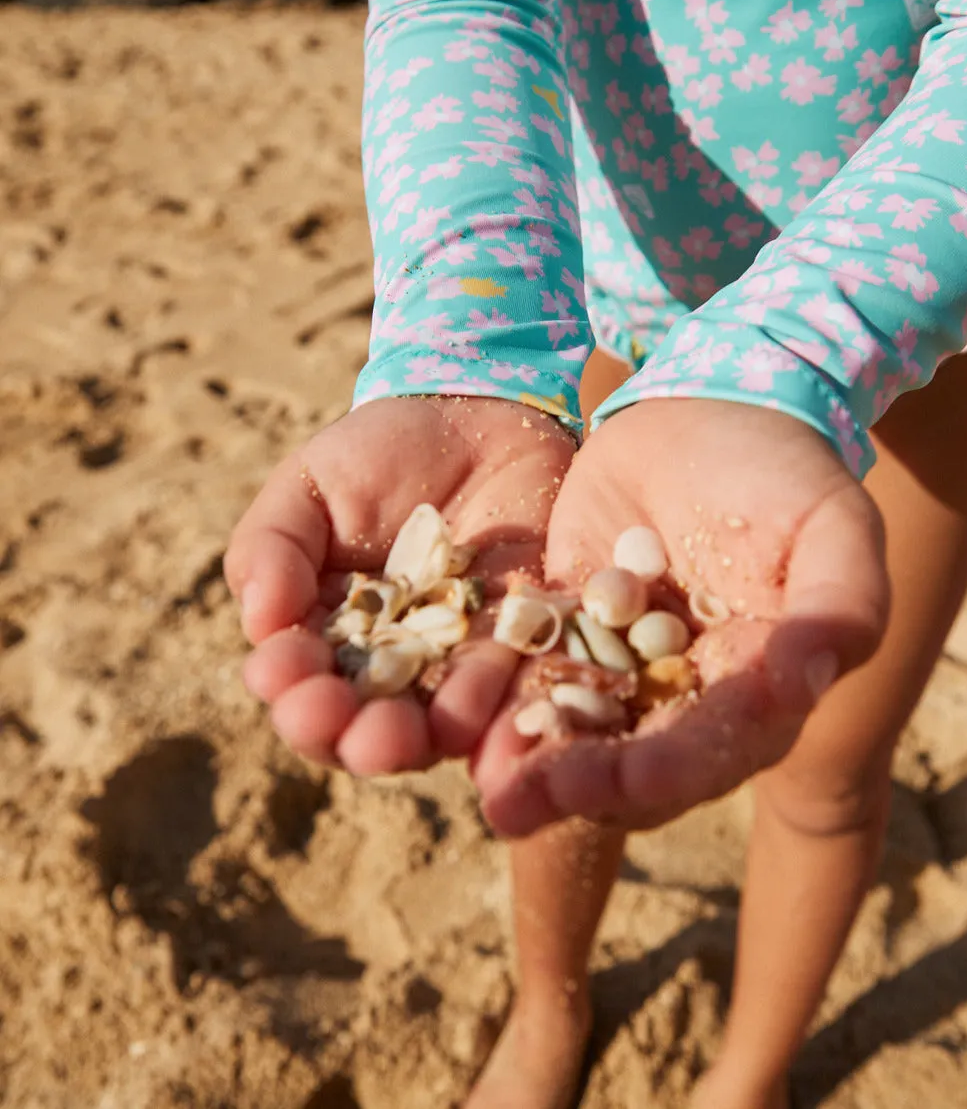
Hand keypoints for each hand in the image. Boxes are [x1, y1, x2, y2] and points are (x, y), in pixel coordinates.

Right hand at [224, 395, 575, 774]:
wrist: (482, 415)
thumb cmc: (381, 452)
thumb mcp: (311, 483)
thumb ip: (273, 545)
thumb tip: (259, 620)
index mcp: (325, 634)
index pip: (297, 680)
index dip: (286, 685)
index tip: (280, 671)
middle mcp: (387, 665)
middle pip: (354, 724)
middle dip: (338, 732)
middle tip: (332, 720)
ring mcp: (454, 663)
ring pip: (425, 726)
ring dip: (405, 742)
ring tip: (393, 737)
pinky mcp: (516, 647)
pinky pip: (503, 692)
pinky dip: (484, 710)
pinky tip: (465, 717)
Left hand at [473, 399, 887, 835]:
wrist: (713, 401)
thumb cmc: (790, 468)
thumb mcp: (834, 526)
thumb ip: (841, 605)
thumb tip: (807, 683)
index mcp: (762, 687)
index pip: (718, 746)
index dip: (673, 771)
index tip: (628, 785)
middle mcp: (691, 693)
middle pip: (636, 760)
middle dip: (579, 786)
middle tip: (515, 808)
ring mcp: (624, 661)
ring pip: (576, 727)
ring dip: (529, 762)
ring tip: (482, 786)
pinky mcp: (569, 621)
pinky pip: (531, 668)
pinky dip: (499, 697)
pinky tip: (459, 722)